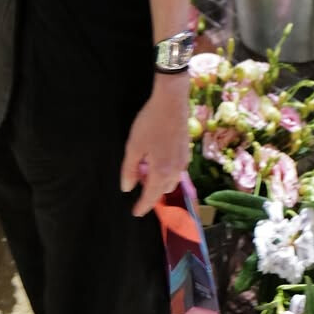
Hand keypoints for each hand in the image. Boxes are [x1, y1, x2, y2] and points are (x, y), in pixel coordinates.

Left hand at [119, 74, 189, 217]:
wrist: (172, 101)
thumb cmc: (150, 123)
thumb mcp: (134, 146)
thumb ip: (129, 170)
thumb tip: (127, 188)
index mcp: (162, 172)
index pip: (151, 197)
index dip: (142, 206)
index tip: (135, 212)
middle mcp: (176, 171)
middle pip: (163, 191)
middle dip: (151, 193)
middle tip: (137, 184)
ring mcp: (183, 161)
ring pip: (171, 181)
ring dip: (159, 182)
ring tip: (145, 170)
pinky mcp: (186, 151)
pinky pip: (176, 170)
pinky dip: (166, 172)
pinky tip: (157, 159)